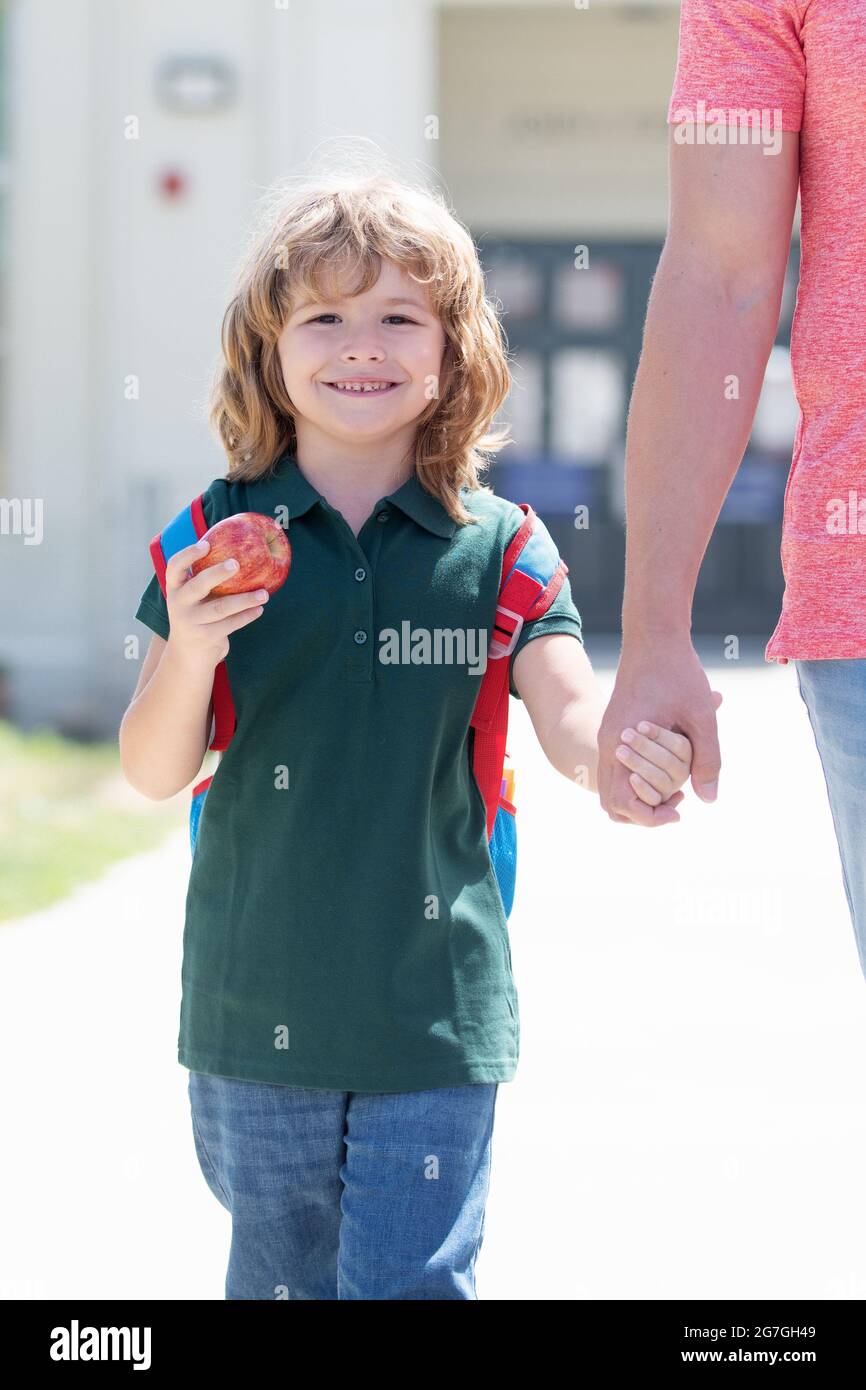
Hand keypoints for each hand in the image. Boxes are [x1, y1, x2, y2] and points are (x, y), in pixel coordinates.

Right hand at [163, 539, 268, 668]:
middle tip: (236, 563)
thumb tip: (236, 549)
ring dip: (245, 599)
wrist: (188, 656)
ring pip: (220, 607)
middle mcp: (179, 603)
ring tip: (264, 593)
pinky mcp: (206, 637)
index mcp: (175, 588)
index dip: (188, 554)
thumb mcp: (194, 598)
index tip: (206, 544)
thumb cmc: (197, 616)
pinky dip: (246, 616)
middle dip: (217, 573)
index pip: (174, 567)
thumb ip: (206, 579)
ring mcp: (191, 622)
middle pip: (198, 585)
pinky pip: (230, 624)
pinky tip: (259, 609)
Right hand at [598, 635, 722, 826]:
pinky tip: (671, 768)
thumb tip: (708, 799)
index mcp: (621, 742)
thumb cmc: (678, 672)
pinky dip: (640, 778)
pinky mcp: (614, 730)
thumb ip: (706, 759)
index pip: (622, 803)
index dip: (650, 817)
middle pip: (612, 803)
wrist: (653, 636)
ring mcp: (608, 737)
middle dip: (644, 813)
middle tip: (677, 804)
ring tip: (676, 790)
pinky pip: (619, 768)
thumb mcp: (701, 716)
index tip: (679, 810)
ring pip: (613, 787)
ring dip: (642, 796)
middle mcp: (608, 743)